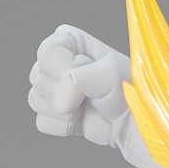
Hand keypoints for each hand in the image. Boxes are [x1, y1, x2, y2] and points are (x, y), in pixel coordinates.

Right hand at [28, 24, 131, 145]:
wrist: (132, 121)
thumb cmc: (127, 90)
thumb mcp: (109, 73)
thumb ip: (76, 79)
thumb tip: (59, 104)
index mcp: (68, 40)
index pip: (46, 52)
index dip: (64, 69)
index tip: (87, 75)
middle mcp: (56, 62)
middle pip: (37, 76)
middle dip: (66, 92)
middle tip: (91, 93)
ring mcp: (52, 88)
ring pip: (36, 100)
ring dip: (66, 111)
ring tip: (88, 106)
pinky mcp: (52, 114)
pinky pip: (43, 122)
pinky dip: (65, 126)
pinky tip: (82, 120)